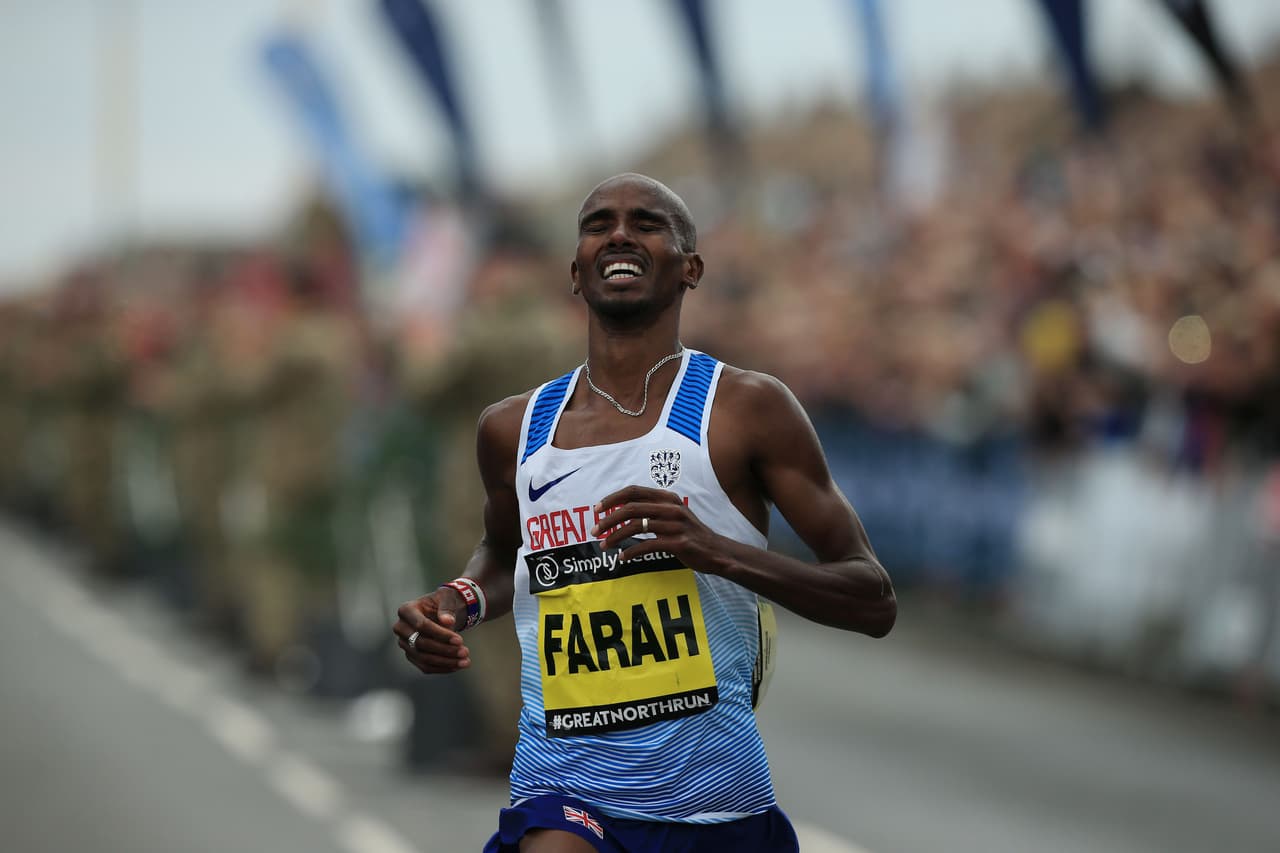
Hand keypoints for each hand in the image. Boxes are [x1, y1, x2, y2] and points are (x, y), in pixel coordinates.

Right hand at [393, 588, 470, 673]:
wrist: (443, 612)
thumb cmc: (444, 602)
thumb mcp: (447, 598)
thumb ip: (447, 608)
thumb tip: (447, 621)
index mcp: (406, 610)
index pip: (421, 625)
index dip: (440, 634)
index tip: (460, 640)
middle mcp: (401, 628)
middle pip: (421, 643)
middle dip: (444, 650)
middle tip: (465, 652)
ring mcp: (404, 643)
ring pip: (423, 658)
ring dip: (445, 662)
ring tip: (465, 661)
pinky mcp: (411, 655)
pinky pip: (425, 666)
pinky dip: (442, 668)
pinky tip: (457, 666)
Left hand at [591, 485, 722, 569]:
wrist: (717, 551)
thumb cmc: (690, 534)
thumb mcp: (673, 515)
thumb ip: (652, 509)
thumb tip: (622, 509)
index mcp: (668, 498)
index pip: (634, 491)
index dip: (613, 498)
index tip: (597, 509)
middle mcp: (671, 507)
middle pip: (631, 508)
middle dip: (609, 519)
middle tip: (595, 530)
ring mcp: (676, 525)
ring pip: (636, 526)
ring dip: (616, 536)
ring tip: (604, 545)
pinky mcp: (678, 543)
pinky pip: (648, 546)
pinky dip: (631, 552)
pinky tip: (623, 557)